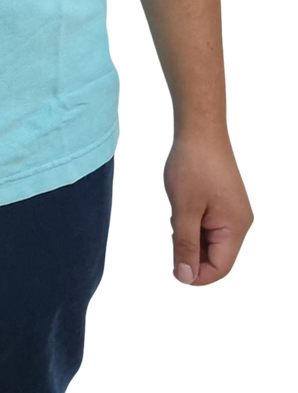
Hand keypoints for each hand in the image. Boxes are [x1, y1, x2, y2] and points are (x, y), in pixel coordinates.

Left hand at [161, 134, 255, 290]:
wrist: (199, 126)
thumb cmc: (191, 164)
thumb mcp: (183, 208)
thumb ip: (183, 244)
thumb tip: (185, 279)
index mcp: (235, 227)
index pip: (220, 268)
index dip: (196, 277)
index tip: (171, 274)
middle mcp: (240, 222)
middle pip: (218, 256)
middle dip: (193, 259)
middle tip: (167, 252)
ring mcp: (233, 210)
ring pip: (212, 241)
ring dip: (191, 242)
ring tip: (172, 227)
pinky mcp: (224, 200)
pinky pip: (210, 225)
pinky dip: (194, 228)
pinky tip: (178, 217)